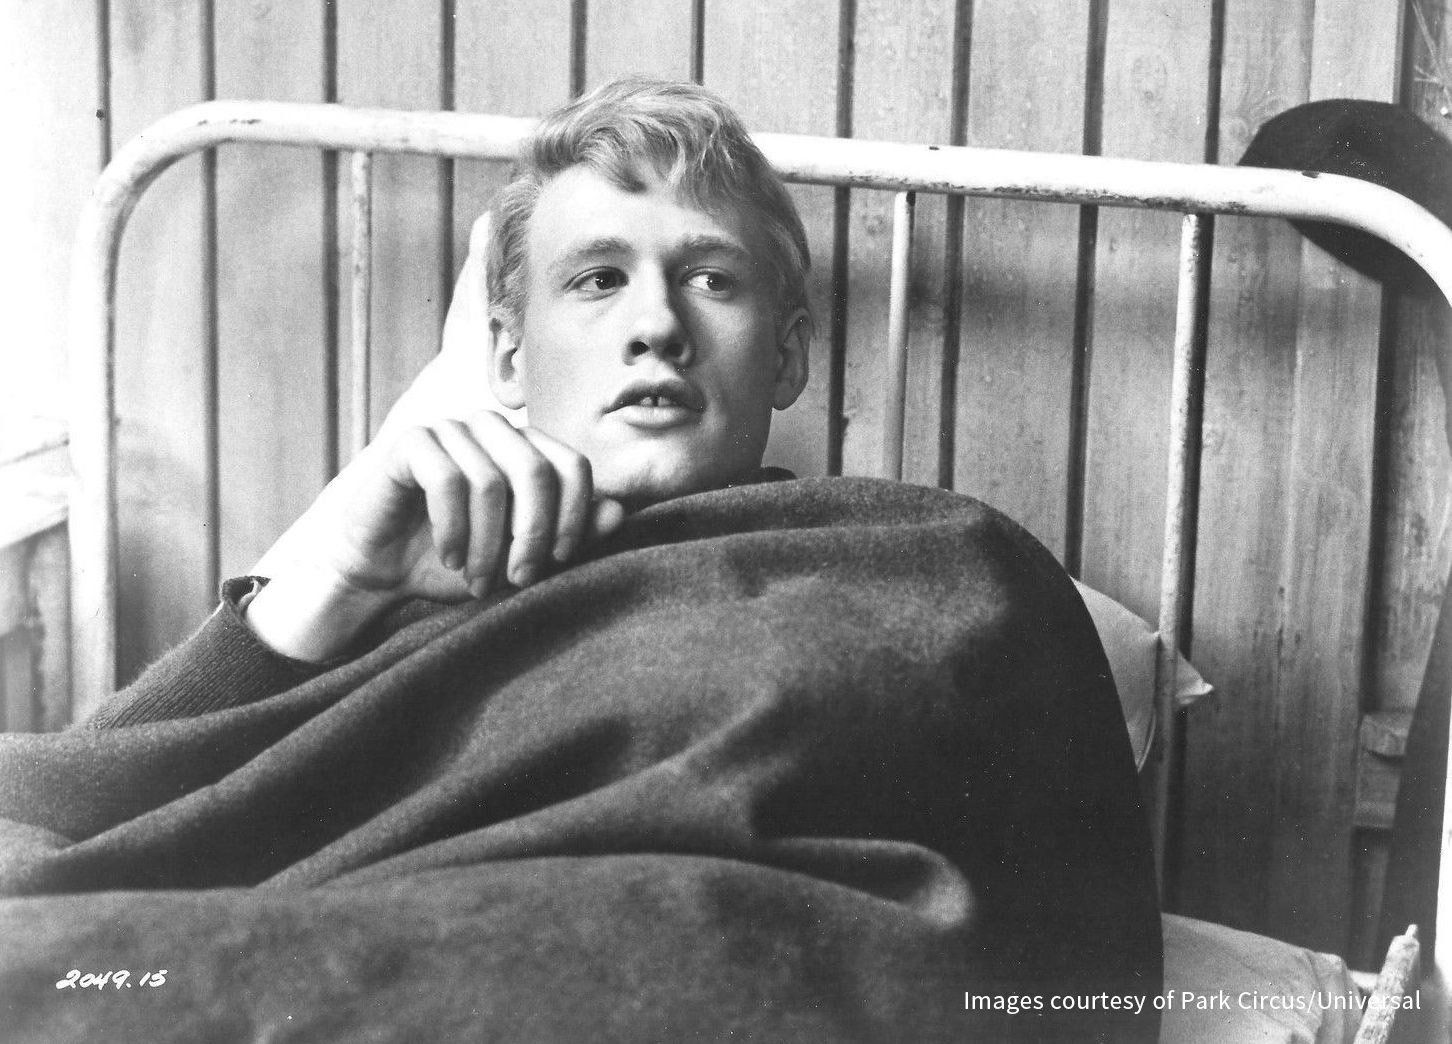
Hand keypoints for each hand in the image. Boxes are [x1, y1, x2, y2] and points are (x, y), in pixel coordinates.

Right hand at [246, 412, 623, 661]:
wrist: (386, 570)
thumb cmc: (461, 561)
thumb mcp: (522, 558)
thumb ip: (571, 535)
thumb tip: (618, 512)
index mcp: (527, 447)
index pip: (573, 467)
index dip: (573, 518)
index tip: (557, 564)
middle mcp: (493, 429)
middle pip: (537, 470)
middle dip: (532, 534)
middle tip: (518, 579)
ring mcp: (450, 429)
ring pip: (490, 480)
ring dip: (488, 542)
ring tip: (478, 578)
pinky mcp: (410, 443)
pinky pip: (445, 478)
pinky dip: (453, 528)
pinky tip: (451, 557)